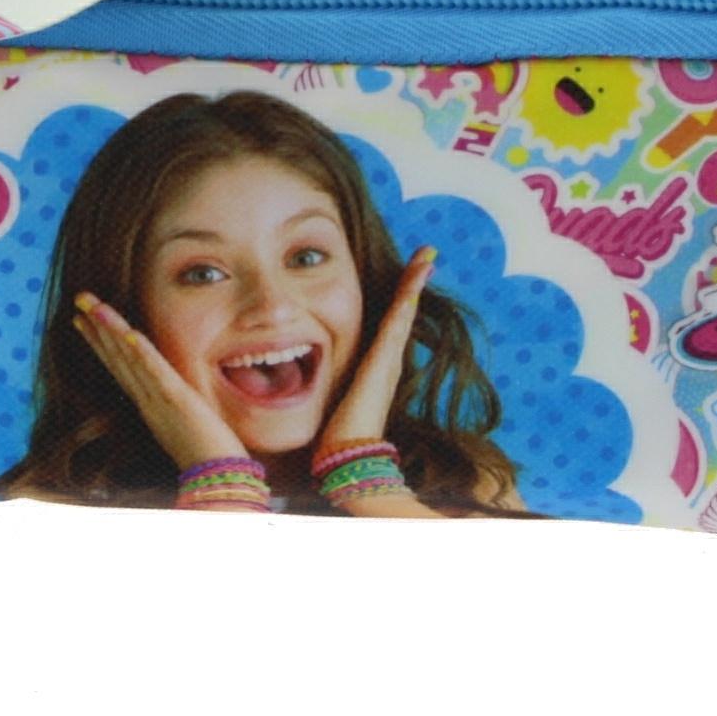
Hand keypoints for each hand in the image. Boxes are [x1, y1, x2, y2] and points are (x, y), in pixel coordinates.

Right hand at [71, 292, 247, 469]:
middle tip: (78, 301)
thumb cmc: (208, 459)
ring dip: (109, 330)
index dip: (100, 342)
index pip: (119, 367)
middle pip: (117, 358)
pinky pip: (155, 371)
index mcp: (148, 406)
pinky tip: (127, 332)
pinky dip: (140, 352)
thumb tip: (174, 402)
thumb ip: (174, 413)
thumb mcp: (184, 428)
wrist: (219, 482)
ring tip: (91, 306)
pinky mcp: (177, 400)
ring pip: (129, 359)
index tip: (83, 321)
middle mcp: (147, 401)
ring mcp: (159, 400)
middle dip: (96, 328)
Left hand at [319, 247, 437, 449]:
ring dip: (414, 283)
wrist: (345, 458)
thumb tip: (291, 387)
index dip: (396, 303)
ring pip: (404, 312)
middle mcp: (386, 362)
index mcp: (374, 371)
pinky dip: (409, 294)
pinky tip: (417, 272)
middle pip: (402, 314)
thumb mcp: (327, 405)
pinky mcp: (385, 360)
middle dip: (412, 286)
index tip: (405, 280)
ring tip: (425, 257)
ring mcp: (388, 360)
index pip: (387, 328)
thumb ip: (317, 392)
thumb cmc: (335, 440)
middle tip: (424, 258)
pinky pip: (399, 318)